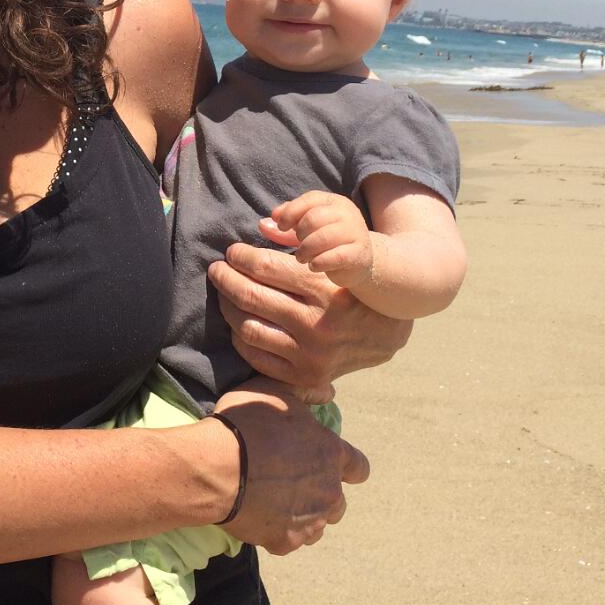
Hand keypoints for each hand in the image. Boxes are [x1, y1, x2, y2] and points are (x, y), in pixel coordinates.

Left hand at [208, 244, 411, 402]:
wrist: (387, 333)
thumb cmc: (352, 289)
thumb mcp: (334, 263)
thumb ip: (298, 249)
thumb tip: (259, 229)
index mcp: (324, 290)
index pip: (266, 267)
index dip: (241, 257)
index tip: (232, 252)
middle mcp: (316, 324)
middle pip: (251, 296)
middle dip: (225, 278)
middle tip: (217, 269)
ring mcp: (309, 354)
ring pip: (247, 327)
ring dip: (227, 306)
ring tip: (224, 294)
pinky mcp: (304, 376)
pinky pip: (256, 356)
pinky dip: (240, 336)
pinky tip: (237, 322)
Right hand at [212, 379, 368, 553]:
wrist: (218, 467)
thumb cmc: (247, 424)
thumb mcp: (275, 390)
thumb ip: (306, 391)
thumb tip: (329, 394)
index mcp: (331, 454)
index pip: (359, 468)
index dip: (347, 468)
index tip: (329, 466)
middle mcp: (329, 491)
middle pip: (338, 502)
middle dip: (321, 495)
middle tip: (292, 484)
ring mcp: (309, 520)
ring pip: (316, 525)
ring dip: (302, 516)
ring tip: (274, 503)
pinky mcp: (286, 541)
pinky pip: (288, 539)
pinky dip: (277, 531)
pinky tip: (258, 515)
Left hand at [259, 191, 373, 288]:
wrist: (360, 262)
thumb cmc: (328, 242)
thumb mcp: (308, 228)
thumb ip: (287, 223)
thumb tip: (262, 224)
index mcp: (334, 202)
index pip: (310, 199)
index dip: (291, 212)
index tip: (281, 225)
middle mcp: (347, 214)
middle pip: (314, 218)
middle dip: (299, 234)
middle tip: (297, 246)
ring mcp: (356, 233)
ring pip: (323, 237)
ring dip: (306, 249)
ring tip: (302, 257)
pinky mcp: (359, 254)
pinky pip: (335, 257)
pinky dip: (319, 262)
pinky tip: (314, 266)